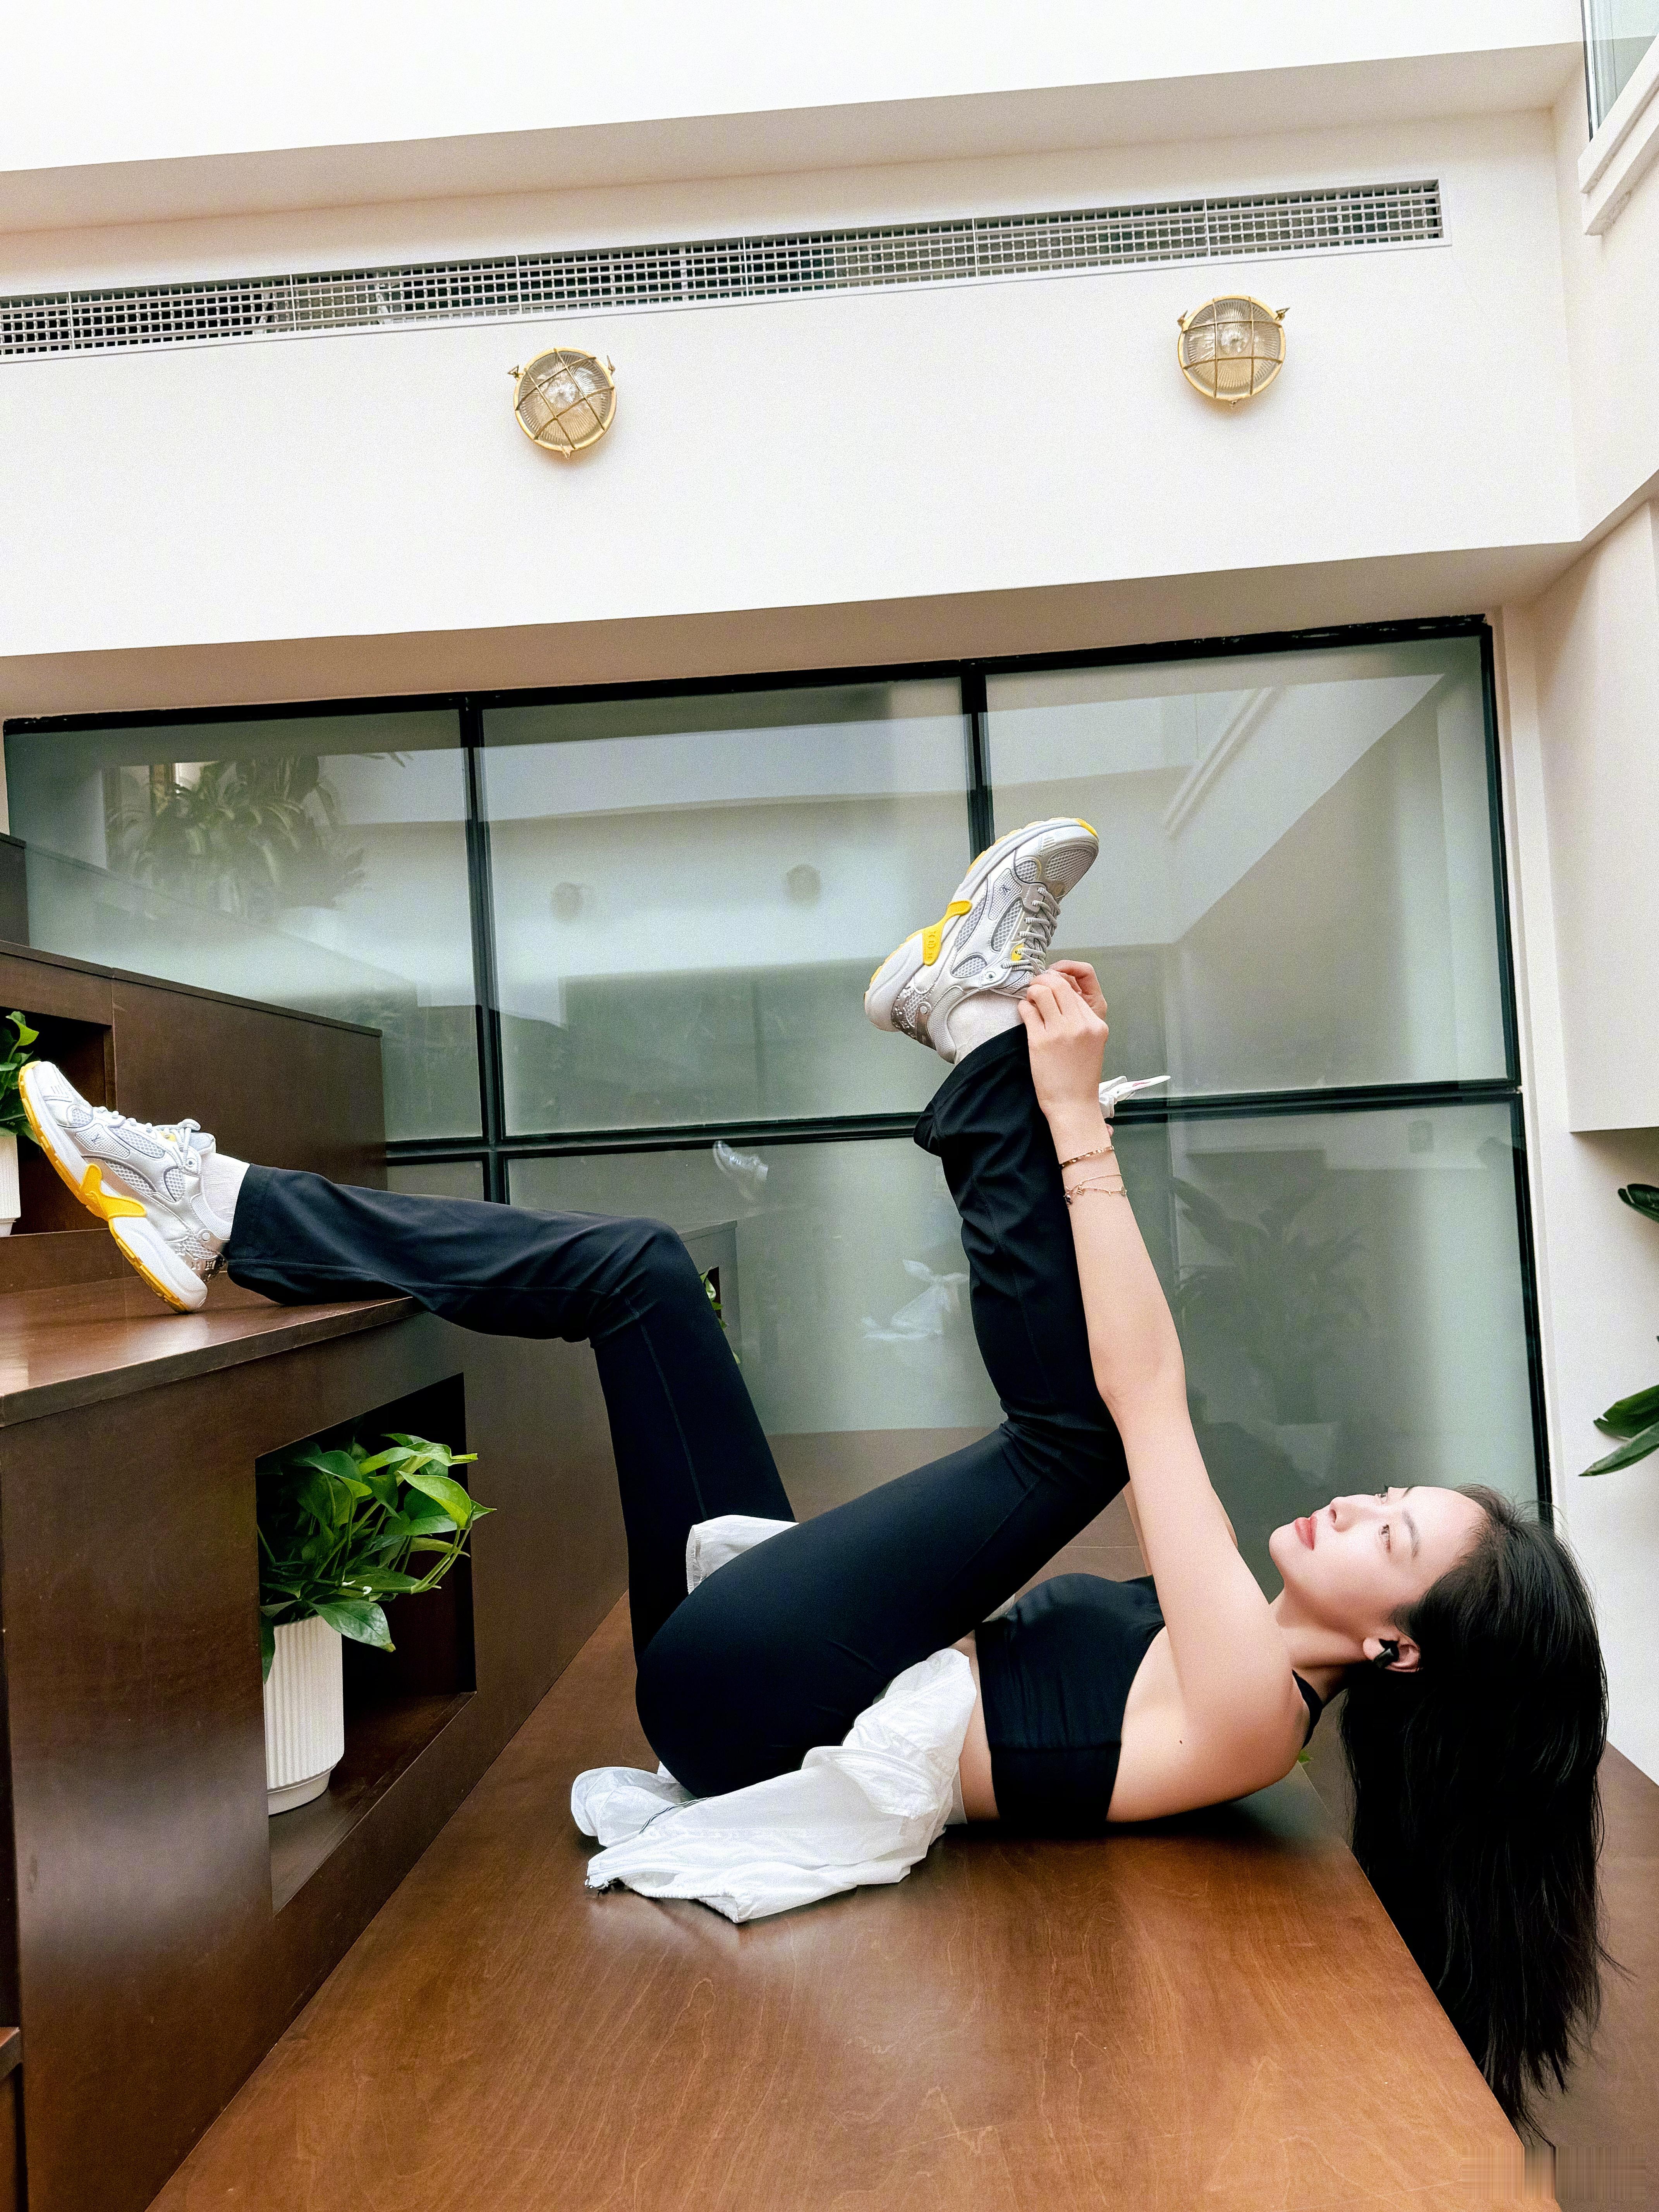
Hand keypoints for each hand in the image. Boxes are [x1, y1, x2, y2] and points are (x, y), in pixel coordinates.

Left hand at [1016, 969, 1109, 1120]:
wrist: (1073, 1104)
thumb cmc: (1080, 1076)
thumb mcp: (1091, 1043)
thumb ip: (1080, 1020)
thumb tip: (1060, 997)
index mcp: (1095, 1024)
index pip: (1075, 991)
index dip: (1058, 984)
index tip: (1049, 987)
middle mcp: (1080, 1024)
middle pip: (1058, 985)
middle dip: (1043, 981)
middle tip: (1035, 988)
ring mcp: (1060, 1031)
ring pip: (1041, 992)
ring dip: (1031, 991)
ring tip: (1029, 1000)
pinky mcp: (1040, 1040)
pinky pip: (1027, 1010)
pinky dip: (1023, 1007)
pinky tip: (1025, 1013)